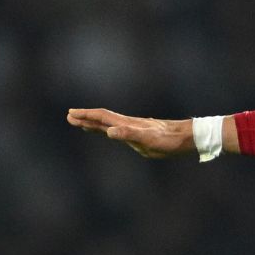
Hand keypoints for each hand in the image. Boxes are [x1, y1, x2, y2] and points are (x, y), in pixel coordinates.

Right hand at [66, 108, 191, 157]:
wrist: (185, 138)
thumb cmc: (168, 141)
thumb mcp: (148, 140)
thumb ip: (128, 134)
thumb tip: (110, 131)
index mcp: (127, 124)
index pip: (102, 117)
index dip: (86, 115)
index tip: (71, 114)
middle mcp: (128, 124)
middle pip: (103, 119)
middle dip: (86, 118)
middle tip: (69, 116)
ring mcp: (134, 128)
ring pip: (109, 124)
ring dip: (94, 123)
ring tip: (81, 123)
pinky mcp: (139, 134)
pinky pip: (119, 130)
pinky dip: (108, 130)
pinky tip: (108, 132)